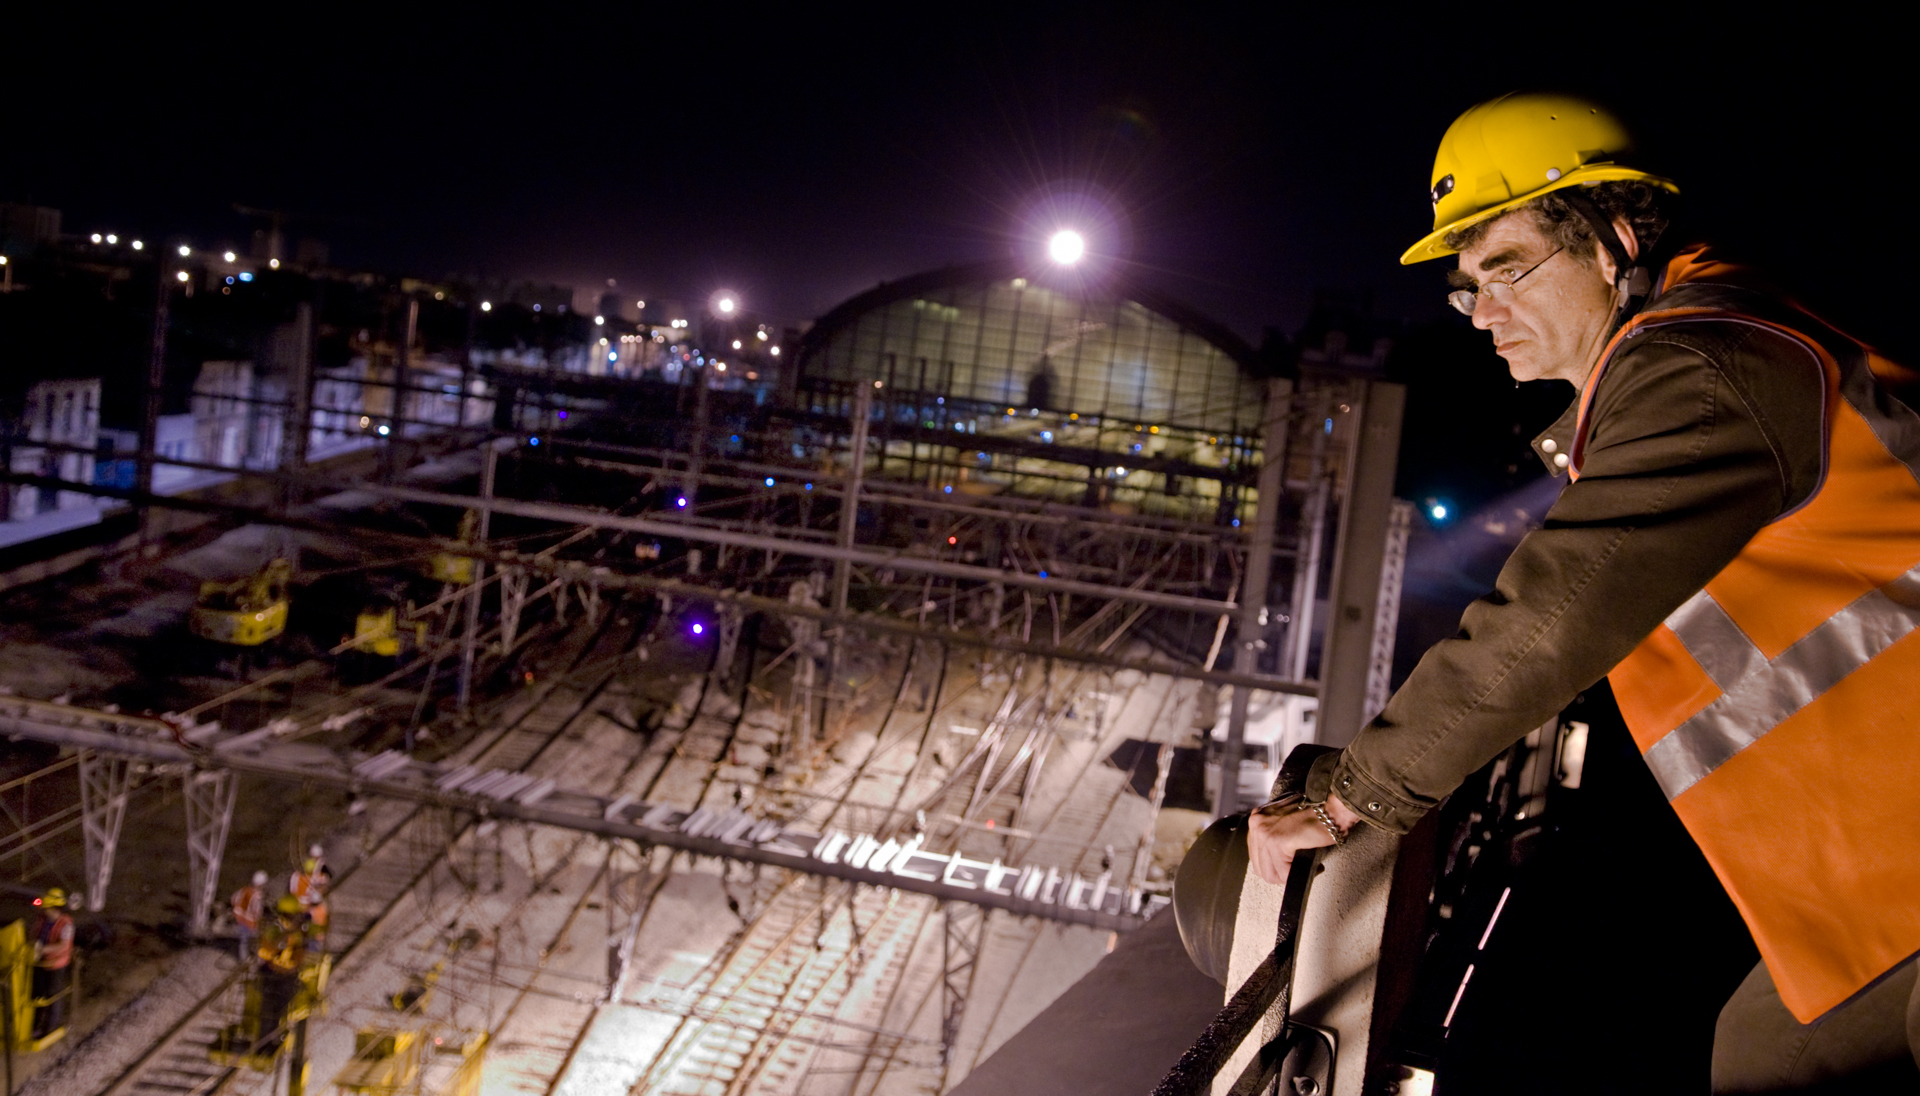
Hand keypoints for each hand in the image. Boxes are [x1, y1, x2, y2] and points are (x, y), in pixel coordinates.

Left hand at [1246, 794, 1360, 886]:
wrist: (1332, 809)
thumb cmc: (1316, 816)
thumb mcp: (1285, 824)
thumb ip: (1273, 838)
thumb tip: (1272, 861)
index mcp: (1257, 820)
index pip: (1256, 856)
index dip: (1274, 866)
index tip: (1288, 867)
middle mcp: (1256, 824)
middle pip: (1260, 867)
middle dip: (1280, 874)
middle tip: (1296, 872)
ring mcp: (1264, 832)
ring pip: (1270, 873)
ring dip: (1289, 876)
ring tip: (1304, 869)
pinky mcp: (1277, 841)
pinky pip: (1284, 872)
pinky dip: (1299, 874)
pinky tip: (1315, 867)